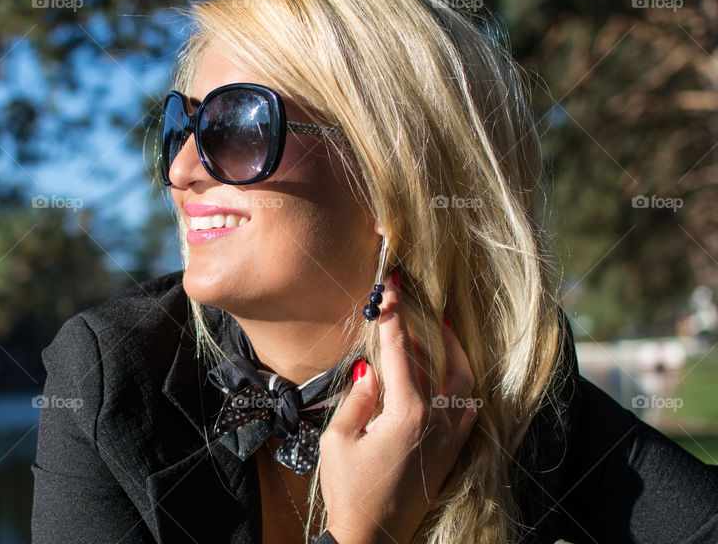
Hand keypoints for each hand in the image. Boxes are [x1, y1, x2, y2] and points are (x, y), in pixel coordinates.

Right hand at [318, 270, 477, 543]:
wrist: (373, 539)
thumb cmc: (350, 491)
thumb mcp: (338, 441)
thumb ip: (357, 400)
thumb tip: (370, 372)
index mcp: (407, 414)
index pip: (400, 352)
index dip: (393, 316)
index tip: (390, 287)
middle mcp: (437, 422)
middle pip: (437, 359)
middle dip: (425, 325)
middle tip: (416, 297)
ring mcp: (449, 437)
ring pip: (463, 381)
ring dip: (453, 350)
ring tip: (443, 325)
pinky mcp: (451, 451)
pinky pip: (466, 406)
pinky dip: (461, 381)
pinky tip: (451, 371)